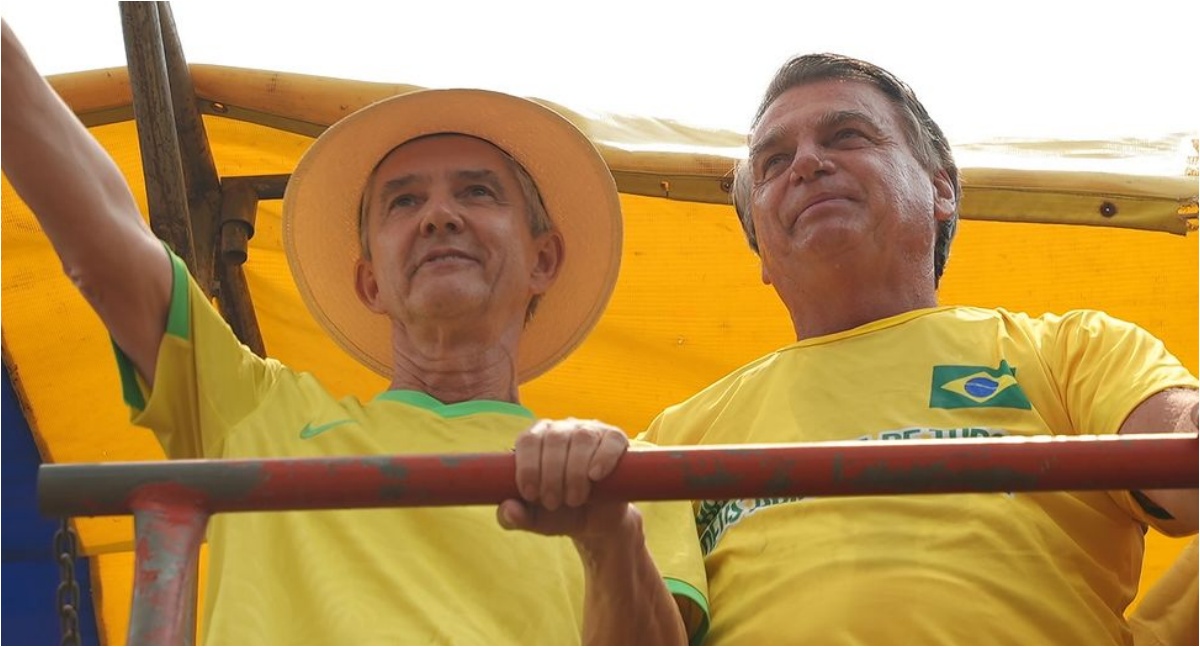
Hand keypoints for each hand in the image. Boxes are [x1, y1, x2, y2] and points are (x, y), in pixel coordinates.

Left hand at [497, 418, 634, 543]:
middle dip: (551, 474)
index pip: (528, 440)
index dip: (527, 466)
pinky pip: (611, 441)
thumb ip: (515, 517)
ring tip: (574, 499)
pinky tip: (595, 476)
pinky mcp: (615, 439)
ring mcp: (590, 431)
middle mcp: (562, 429)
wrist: (597, 522)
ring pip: (581, 438)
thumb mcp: (536, 520)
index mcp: (537, 439)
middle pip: (554, 439)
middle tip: (553, 502)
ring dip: (575, 471)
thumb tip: (507, 509)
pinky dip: (603, 457)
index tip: (530, 494)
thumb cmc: (562, 513)